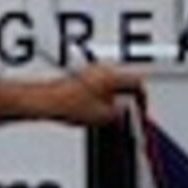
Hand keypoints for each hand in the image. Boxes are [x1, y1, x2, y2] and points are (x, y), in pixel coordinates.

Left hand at [31, 64, 146, 127]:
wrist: (45, 101)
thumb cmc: (68, 104)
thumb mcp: (104, 117)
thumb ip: (120, 114)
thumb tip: (124, 114)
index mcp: (112, 76)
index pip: (137, 84)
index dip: (142, 100)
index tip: (140, 111)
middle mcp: (101, 70)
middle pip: (123, 83)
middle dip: (127, 100)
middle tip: (125, 115)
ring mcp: (89, 73)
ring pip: (109, 86)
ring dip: (112, 100)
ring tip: (106, 117)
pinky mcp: (78, 79)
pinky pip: (96, 88)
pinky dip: (99, 99)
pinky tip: (93, 113)